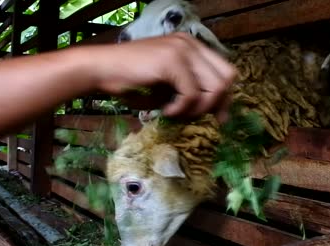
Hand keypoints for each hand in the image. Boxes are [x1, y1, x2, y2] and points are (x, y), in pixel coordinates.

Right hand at [91, 32, 236, 122]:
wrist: (101, 70)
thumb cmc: (130, 81)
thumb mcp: (168, 86)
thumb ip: (190, 91)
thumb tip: (214, 111)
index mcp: (191, 46)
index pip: (225, 70)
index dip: (225, 96)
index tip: (218, 117)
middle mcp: (191, 44)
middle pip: (227, 77)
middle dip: (217, 104)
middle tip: (199, 118)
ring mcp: (182, 49)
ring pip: (214, 87)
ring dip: (197, 109)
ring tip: (177, 114)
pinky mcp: (171, 61)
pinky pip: (191, 94)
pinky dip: (181, 110)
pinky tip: (166, 112)